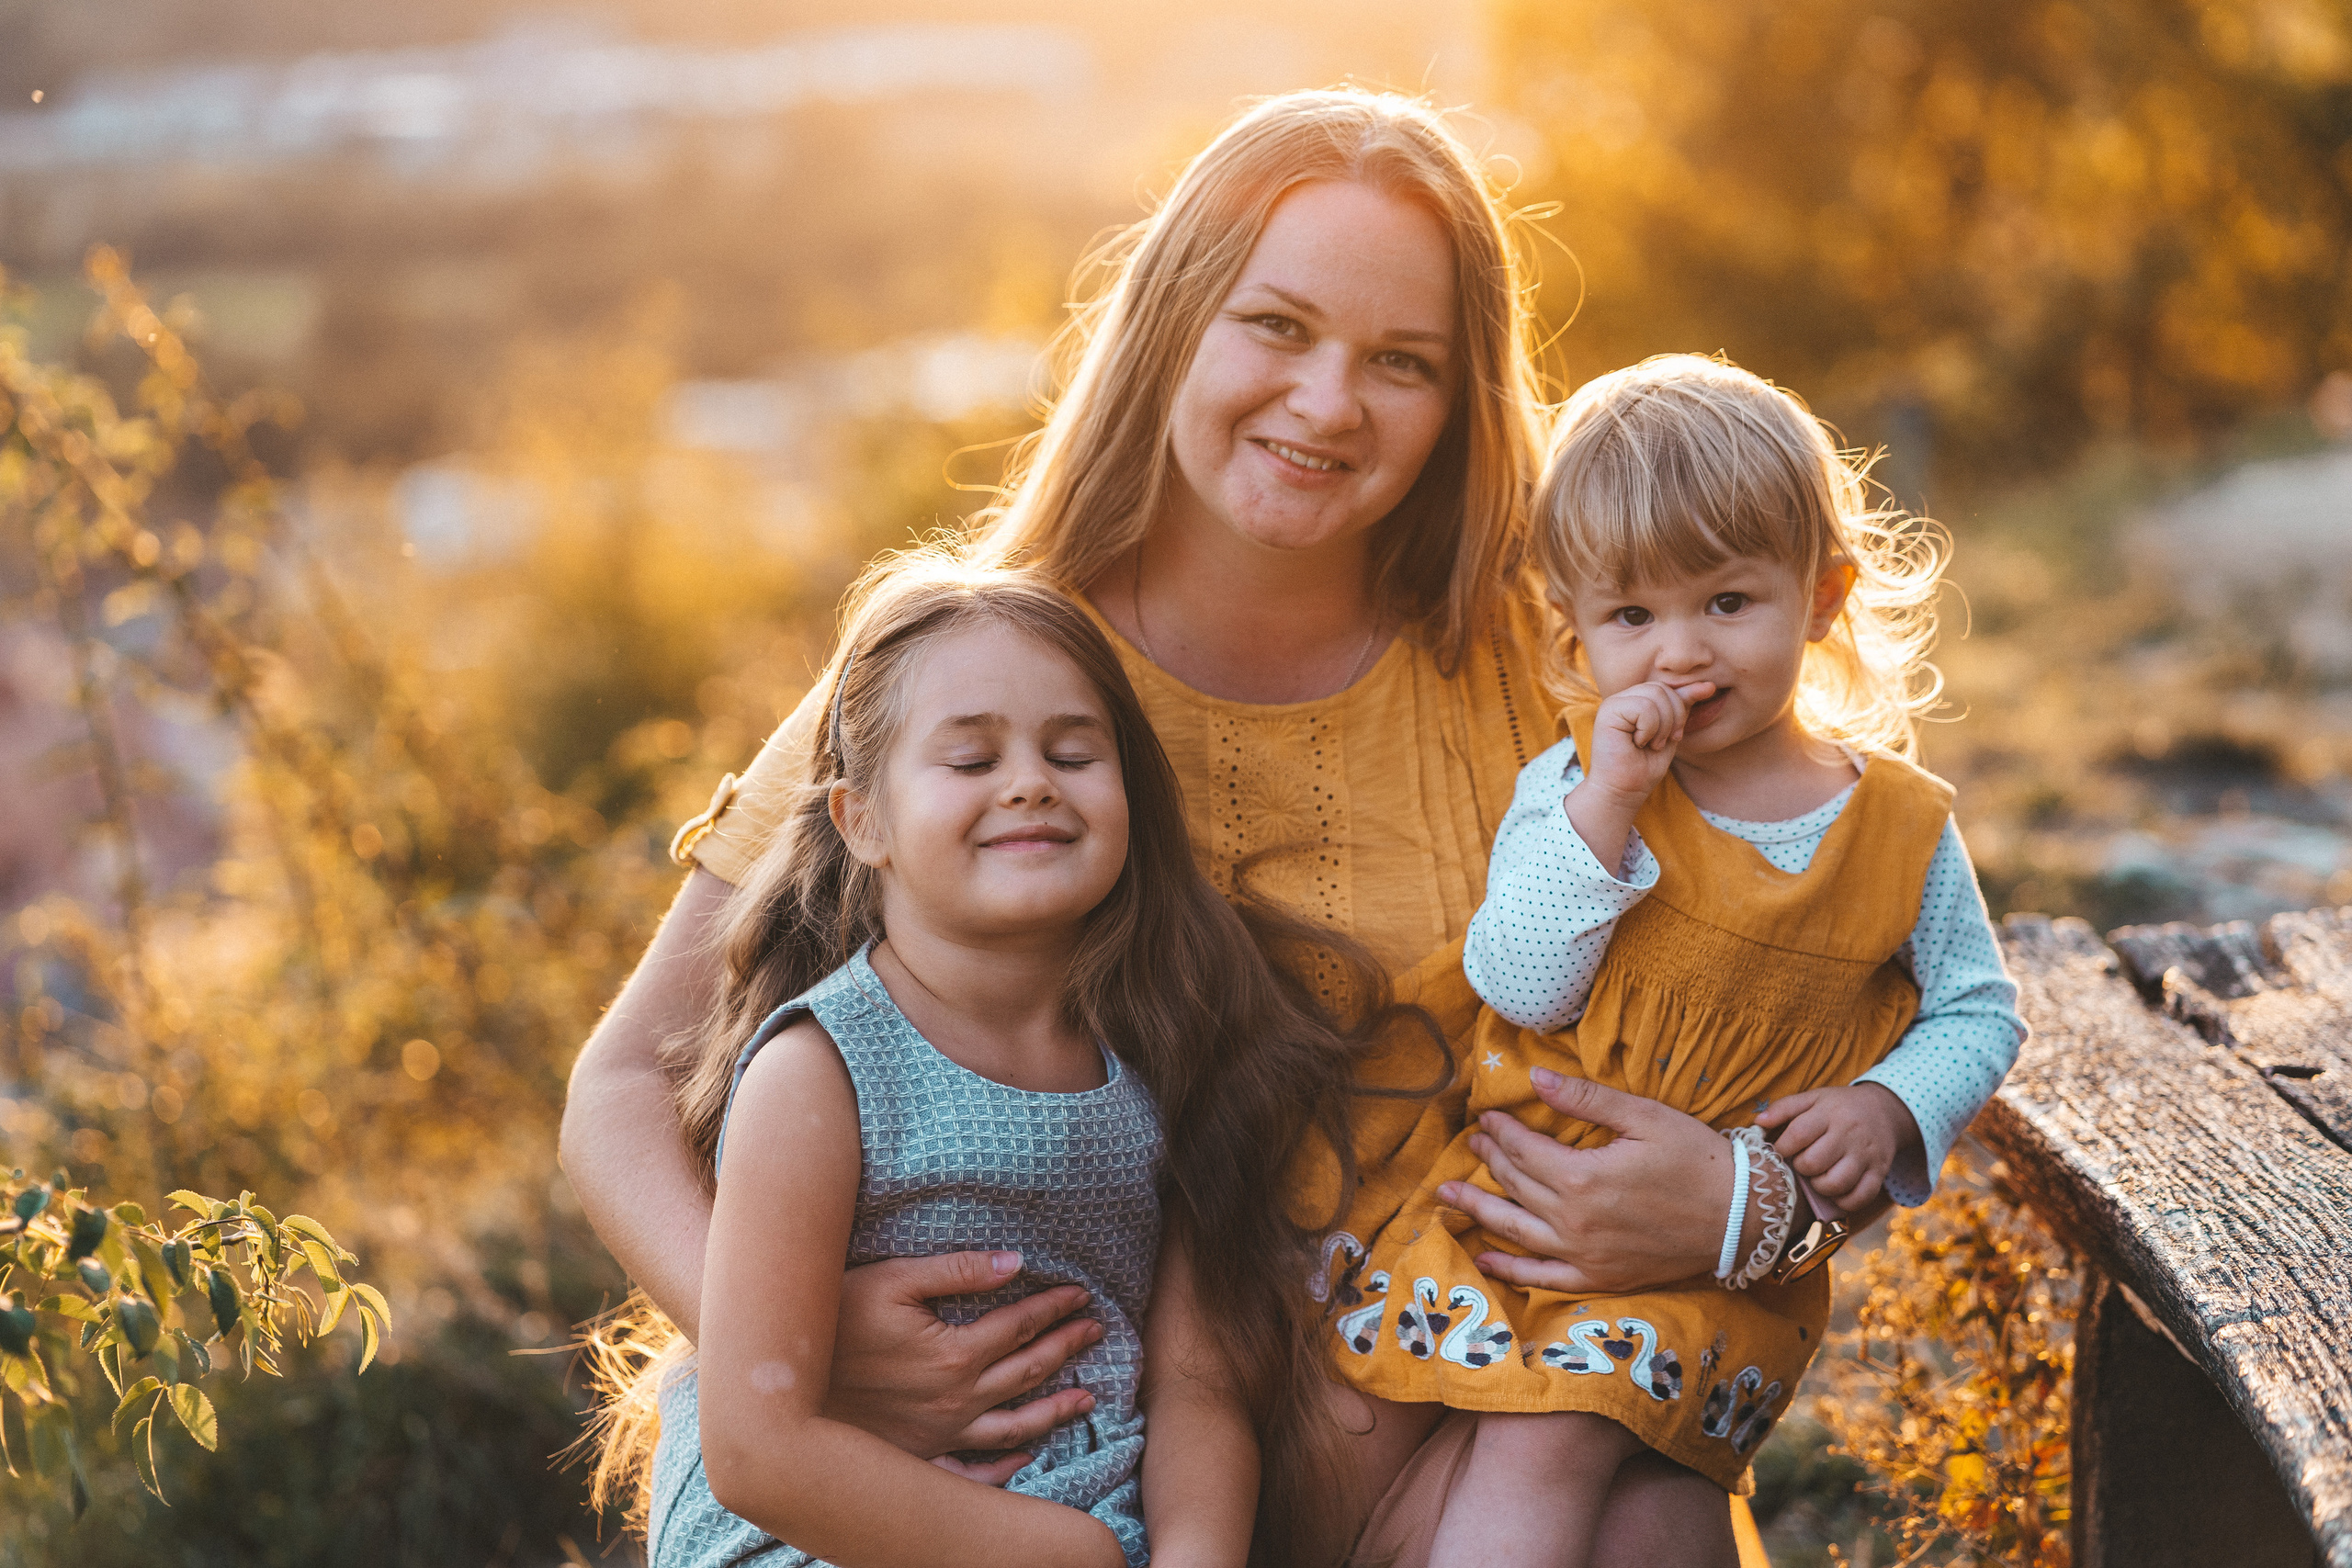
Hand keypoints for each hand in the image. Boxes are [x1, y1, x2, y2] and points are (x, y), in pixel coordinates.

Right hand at [826, 1250, 1102, 1474]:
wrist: (783, 1385)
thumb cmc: (834, 1319)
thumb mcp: (892, 1279)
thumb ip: (957, 1271)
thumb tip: (1014, 1262)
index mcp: (954, 1354)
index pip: (1021, 1326)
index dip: (1055, 1307)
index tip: (1081, 1294)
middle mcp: (956, 1400)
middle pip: (1027, 1372)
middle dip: (1066, 1348)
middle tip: (1095, 1331)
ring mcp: (940, 1434)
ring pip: (1014, 1425)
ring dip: (1055, 1409)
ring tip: (1086, 1399)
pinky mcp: (920, 1455)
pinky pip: (975, 1471)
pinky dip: (1006, 1468)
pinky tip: (1026, 1456)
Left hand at [1435, 1070, 1734, 1294]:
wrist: (1742, 1217)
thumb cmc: (1698, 1159)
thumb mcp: (1644, 1116)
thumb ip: (1585, 1099)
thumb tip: (1536, 1077)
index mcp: (1583, 1178)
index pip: (1524, 1150)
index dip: (1501, 1131)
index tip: (1486, 1118)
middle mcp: (1575, 1221)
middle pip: (1516, 1185)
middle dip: (1489, 1160)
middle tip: (1471, 1144)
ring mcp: (1585, 1255)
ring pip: (1515, 1230)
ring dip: (1478, 1210)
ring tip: (1447, 1195)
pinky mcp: (1600, 1278)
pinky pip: (1543, 1277)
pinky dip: (1510, 1269)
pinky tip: (1484, 1257)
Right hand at [1583, 680, 1712, 800]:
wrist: (1623, 791)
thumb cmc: (1644, 767)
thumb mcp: (1671, 732)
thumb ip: (1683, 707)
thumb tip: (1709, 685)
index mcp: (1637, 700)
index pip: (1668, 687)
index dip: (1682, 706)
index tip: (1677, 736)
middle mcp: (1624, 698)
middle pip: (1663, 688)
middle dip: (1674, 718)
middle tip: (1663, 743)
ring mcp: (1614, 702)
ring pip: (1655, 695)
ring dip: (1662, 726)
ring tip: (1650, 744)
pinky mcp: (1608, 711)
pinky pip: (1644, 707)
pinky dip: (1649, 729)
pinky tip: (1638, 743)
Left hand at [1755, 1083, 1917, 1215]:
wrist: (1883, 1110)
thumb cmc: (1838, 1107)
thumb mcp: (1812, 1098)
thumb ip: (1783, 1108)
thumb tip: (1758, 1122)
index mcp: (1828, 1113)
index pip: (1798, 1135)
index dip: (1782, 1148)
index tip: (1782, 1150)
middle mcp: (1849, 1133)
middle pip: (1814, 1163)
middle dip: (1801, 1167)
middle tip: (1803, 1162)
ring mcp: (1866, 1155)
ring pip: (1836, 1183)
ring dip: (1819, 1187)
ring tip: (1818, 1177)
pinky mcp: (1879, 1172)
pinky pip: (1860, 1197)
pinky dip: (1844, 1201)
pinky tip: (1836, 1191)